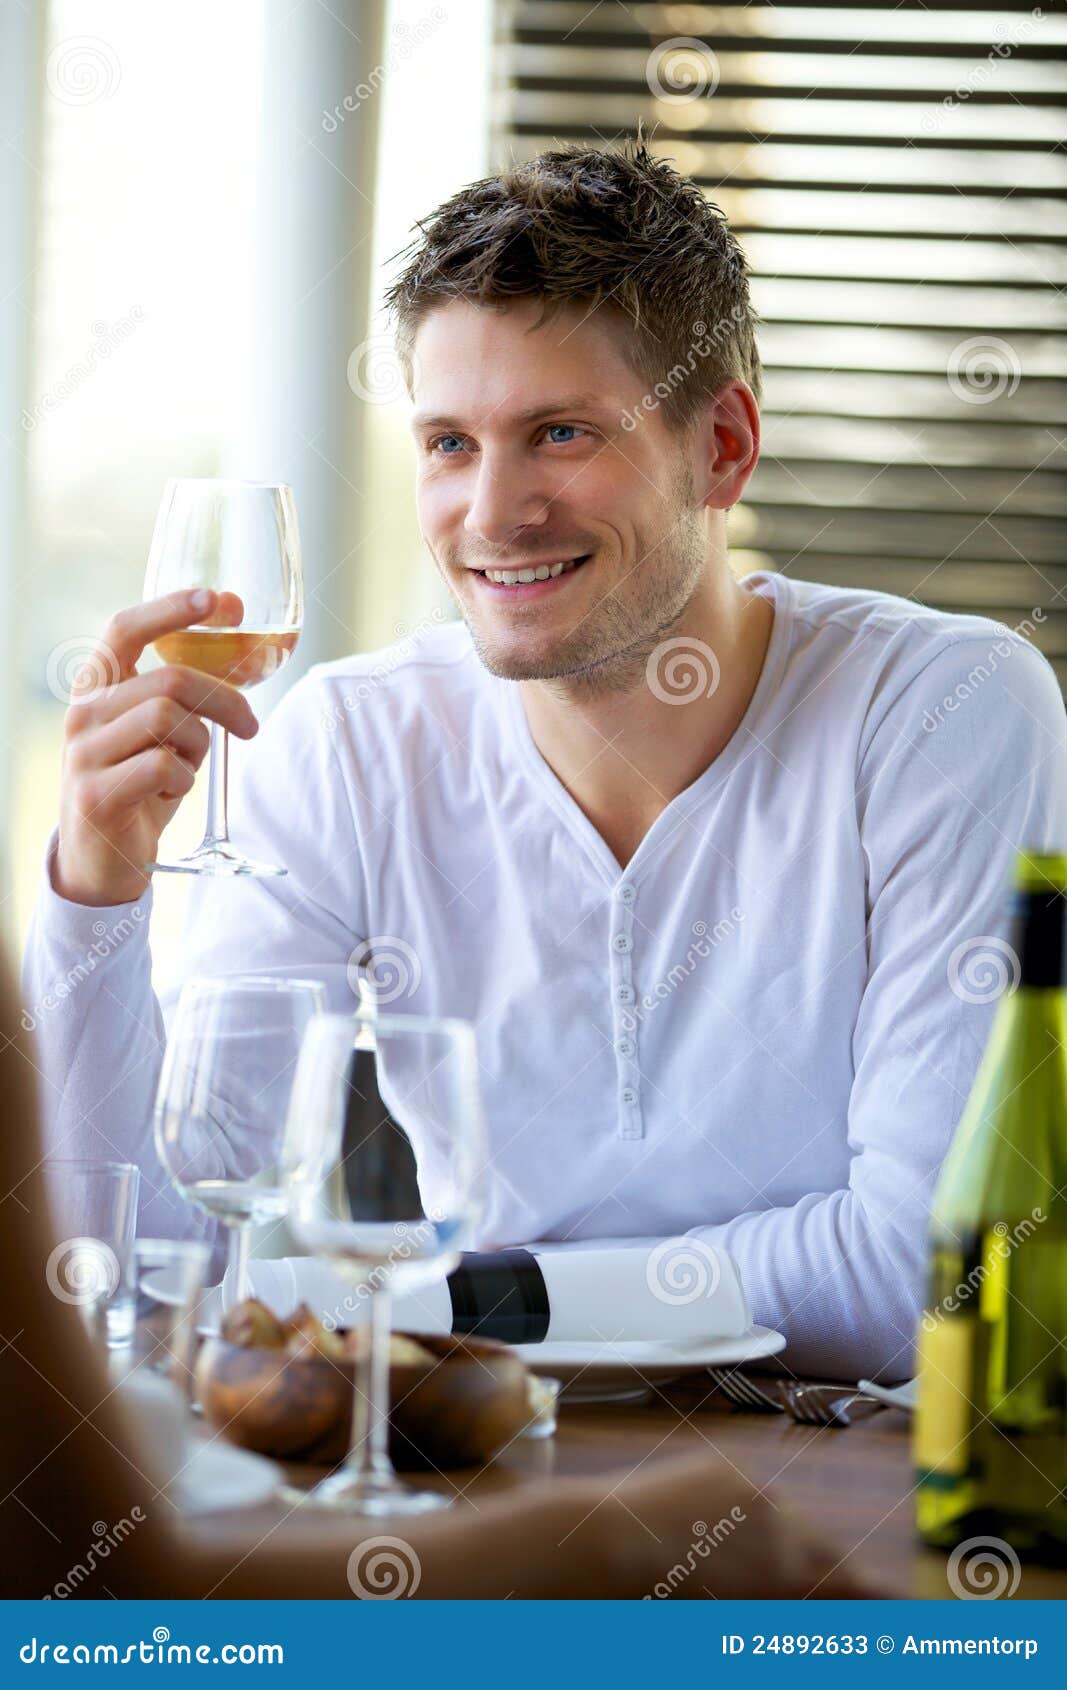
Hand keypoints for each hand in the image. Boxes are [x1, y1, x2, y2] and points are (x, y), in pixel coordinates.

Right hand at [54, 589, 258, 906]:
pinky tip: (170, 791)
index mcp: (96, 688)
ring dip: (199, 745)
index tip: (220, 600)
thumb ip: (184, 699)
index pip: (125, 629)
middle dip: (226, 701)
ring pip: (170, 719)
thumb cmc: (139, 787)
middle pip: (171, 680)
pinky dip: (184, 779)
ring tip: (189, 767)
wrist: (101, 861)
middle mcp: (83, 712)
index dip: (172, 608)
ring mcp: (84, 753)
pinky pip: (163, 765)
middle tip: (250, 726)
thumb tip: (244, 655)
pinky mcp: (96, 793)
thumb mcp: (159, 735)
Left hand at [597, 1453, 874, 1598]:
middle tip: (821, 1588)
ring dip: (783, 1539)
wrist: (614, 1542)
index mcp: (790, 1573)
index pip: (854, 1584)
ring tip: (748, 1562)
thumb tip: (810, 1595)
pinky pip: (751, 1492)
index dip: (884, 1595)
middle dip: (830, 1570)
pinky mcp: (726, 1465)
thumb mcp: (738, 1616)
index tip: (908, 1601)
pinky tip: (714, 1529)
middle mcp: (784, 1525)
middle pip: (827, 1549)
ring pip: (790, 1517)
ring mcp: (757, 1488)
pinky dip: (746, 1512)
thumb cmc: (666, 1600)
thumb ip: (785, 1605)